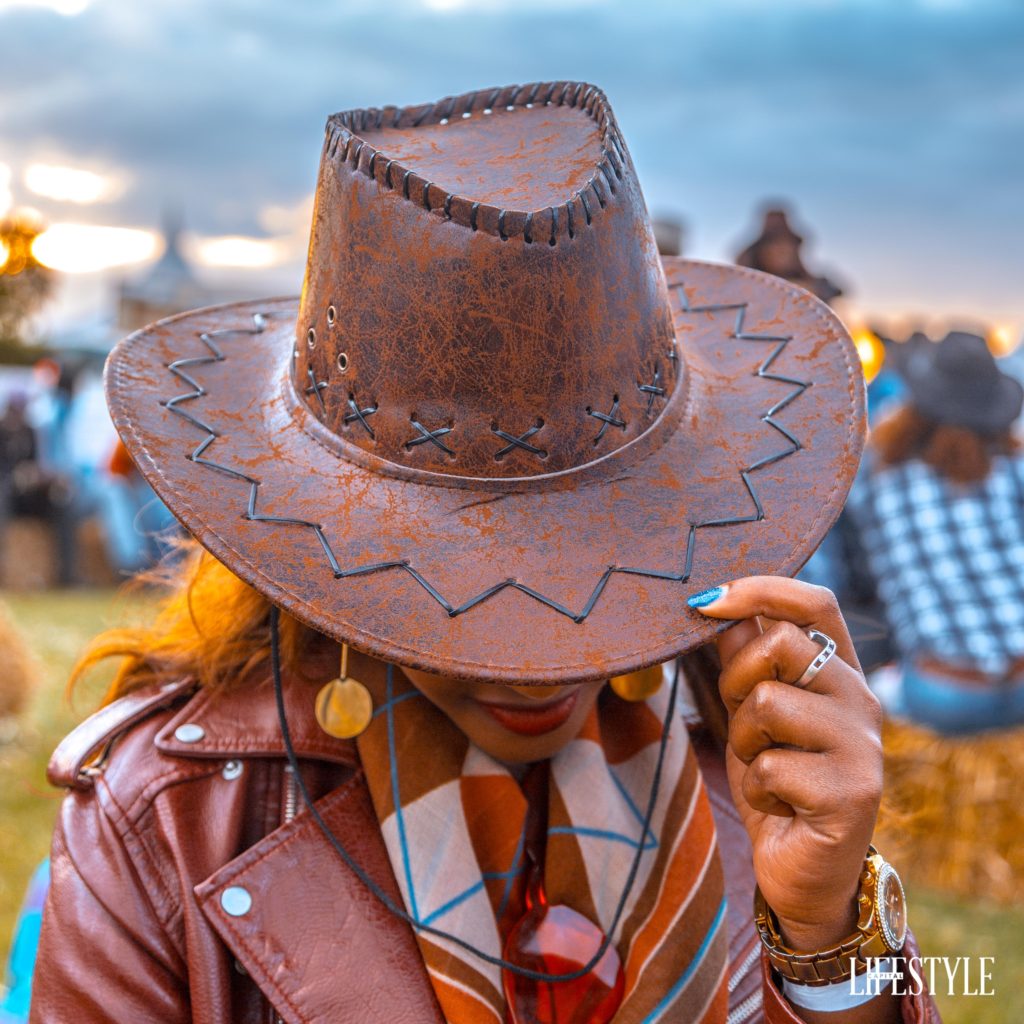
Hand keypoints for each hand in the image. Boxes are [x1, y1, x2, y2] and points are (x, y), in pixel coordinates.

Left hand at [689, 576, 882, 951]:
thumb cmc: (778, 782)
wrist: (805, 872)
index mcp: (840, 672)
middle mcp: (862, 699)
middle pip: (781, 643)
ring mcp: (863, 746)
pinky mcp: (852, 793)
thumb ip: (746, 658)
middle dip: (736, 680)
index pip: (815, 602)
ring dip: (743, 741)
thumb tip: (717, 601)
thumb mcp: (753, 711)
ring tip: (765, 769)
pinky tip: (780, 807)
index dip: (760, 588)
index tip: (706, 602)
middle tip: (744, 722)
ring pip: (768, 702)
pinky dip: (757, 790)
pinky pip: (769, 766)